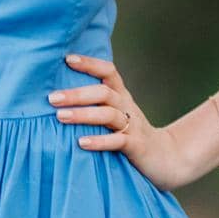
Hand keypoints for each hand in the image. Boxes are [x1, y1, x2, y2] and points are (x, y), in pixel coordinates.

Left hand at [48, 52, 194, 191]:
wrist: (167, 158)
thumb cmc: (131, 134)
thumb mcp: (115, 114)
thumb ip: (95, 103)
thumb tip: (58, 95)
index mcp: (121, 95)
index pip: (108, 71)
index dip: (89, 63)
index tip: (67, 59)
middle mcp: (127, 106)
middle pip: (103, 92)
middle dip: (77, 94)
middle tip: (52, 98)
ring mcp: (133, 126)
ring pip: (108, 114)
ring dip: (83, 114)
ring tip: (61, 117)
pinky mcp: (136, 146)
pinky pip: (118, 141)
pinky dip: (100, 141)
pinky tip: (82, 143)